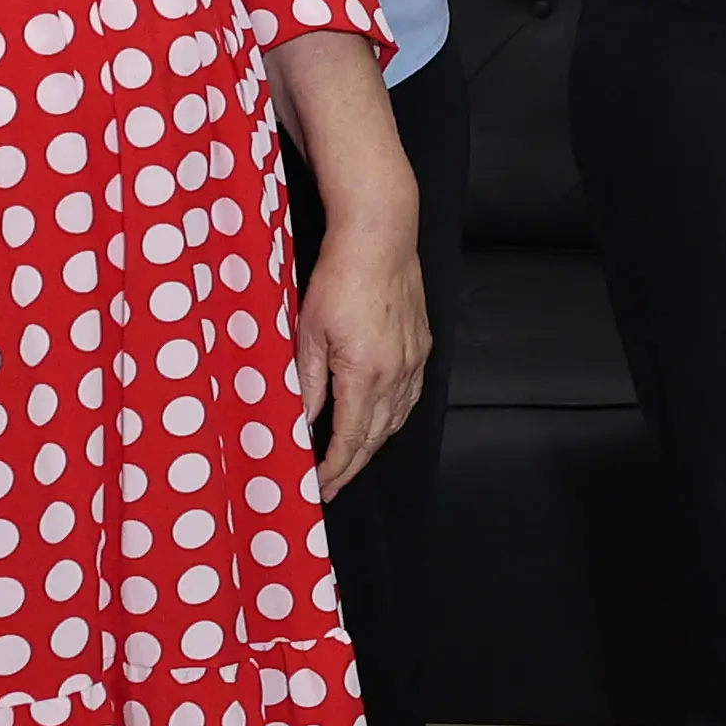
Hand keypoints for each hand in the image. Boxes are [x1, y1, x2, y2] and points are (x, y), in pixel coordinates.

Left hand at [297, 213, 431, 496]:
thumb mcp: (308, 332)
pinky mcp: (421, 346)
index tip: (319, 487)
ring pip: (396, 420)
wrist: (380, 238)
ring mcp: (414, 361)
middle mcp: (397, 374)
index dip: (334, 468)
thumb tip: (304, 422)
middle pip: (376, 437)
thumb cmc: (339, 279)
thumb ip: (309, 383)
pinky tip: (380, 420)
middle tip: (331, 486)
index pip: (350, 438)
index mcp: (366, 374)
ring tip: (351, 460)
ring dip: (373, 445)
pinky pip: (410, 397)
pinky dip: (393, 418)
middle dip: (352, 466)